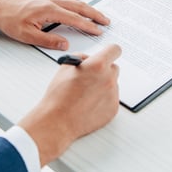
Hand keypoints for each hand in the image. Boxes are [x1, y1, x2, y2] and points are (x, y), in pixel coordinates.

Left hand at [0, 0, 108, 49]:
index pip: (74, 18)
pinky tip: (79, 7)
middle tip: (106, 21)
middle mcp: (51, 1)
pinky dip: (78, 3)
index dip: (88, 25)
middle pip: (79, 6)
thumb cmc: (9, 19)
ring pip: (74, 1)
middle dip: (94, 13)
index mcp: (49, 10)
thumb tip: (65, 44)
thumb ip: (48, 40)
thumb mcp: (27, 36)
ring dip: (88, 7)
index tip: (98, 31)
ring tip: (97, 15)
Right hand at [18, 44, 121, 165]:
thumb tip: (87, 59)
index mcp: (98, 65)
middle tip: (91, 76)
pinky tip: (89, 104)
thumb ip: (80, 58)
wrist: (57, 121)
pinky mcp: (113, 109)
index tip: (107, 54)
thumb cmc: (59, 96)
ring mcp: (113, 95)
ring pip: (112, 84)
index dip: (110, 51)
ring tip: (86, 94)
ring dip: (103, 85)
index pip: (114, 50)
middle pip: (114, 67)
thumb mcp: (64, 68)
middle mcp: (109, 79)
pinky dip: (103, 99)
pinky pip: (112, 98)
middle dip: (104, 70)